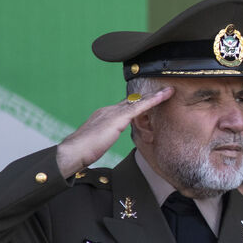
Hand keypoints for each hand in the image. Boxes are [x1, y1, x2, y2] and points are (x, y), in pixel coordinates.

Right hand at [56, 87, 173, 177]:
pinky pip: (139, 107)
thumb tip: (104, 140)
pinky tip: (163, 97)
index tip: (149, 99)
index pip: (124, 106)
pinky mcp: (118, 118)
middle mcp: (109, 110)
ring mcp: (113, 113)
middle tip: (164, 91)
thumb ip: (104, 137)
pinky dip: (153, 101)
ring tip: (169, 91)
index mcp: (104, 115)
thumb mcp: (97, 141)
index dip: (138, 102)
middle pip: (133, 100)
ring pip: (139, 101)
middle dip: (149, 96)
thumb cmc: (82, 151)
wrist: (73, 151)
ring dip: (155, 96)